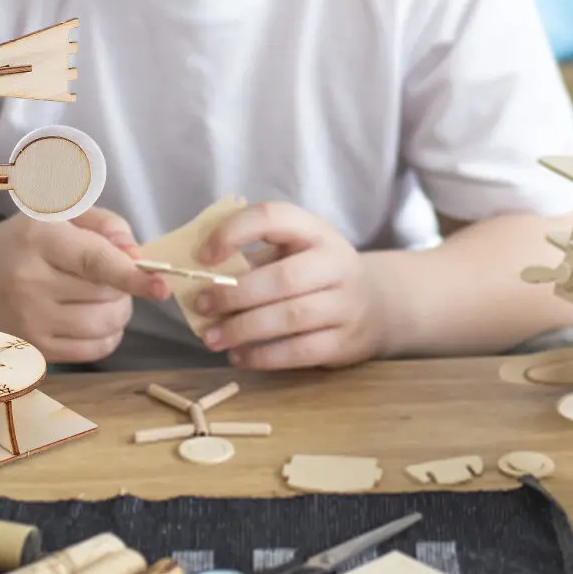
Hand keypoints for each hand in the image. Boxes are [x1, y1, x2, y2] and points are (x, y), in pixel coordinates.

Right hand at [0, 208, 168, 363]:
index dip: (132, 275)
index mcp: (39, 240)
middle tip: (114, 276)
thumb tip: (137, 256)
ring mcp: (30, 321)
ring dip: (120, 312)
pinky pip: (93, 351)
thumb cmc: (27, 240)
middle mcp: (30, 283)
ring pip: (103, 326)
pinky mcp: (34, 349)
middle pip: (106, 295)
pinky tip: (97, 319)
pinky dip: (108, 336)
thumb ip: (107, 226)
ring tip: (105, 297)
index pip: (94, 262)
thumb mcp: (62, 215)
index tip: (161, 285)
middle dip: (125, 286)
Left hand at [193, 201, 393, 369]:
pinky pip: (299, 351)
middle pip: (282, 278)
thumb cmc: (316, 272)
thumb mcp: (292, 251)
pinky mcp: (345, 342)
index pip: (274, 217)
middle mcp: (336, 262)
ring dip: (244, 329)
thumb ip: (252, 257)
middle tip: (201, 306)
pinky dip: (263, 356)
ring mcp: (345, 304)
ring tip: (212, 338)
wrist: (376, 303)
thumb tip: (196, 275)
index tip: (203, 256)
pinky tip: (239, 357)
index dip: (235, 232)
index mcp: (316, 230)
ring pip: (290, 317)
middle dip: (235, 293)